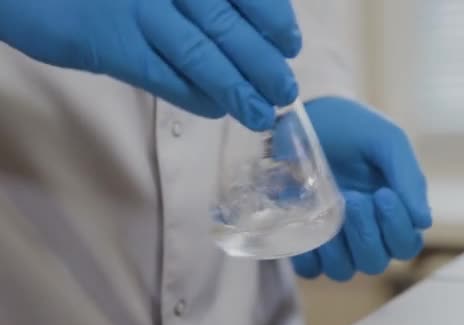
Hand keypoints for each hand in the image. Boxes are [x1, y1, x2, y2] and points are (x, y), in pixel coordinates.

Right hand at [0, 0, 299, 130]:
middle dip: (262, 62)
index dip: (272, 18)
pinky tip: (216, 110)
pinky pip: (164, 75)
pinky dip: (194, 95)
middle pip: (229, 25)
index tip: (290, 42)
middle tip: (285, 89)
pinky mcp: (110, 42)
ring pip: (202, 53)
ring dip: (237, 87)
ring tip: (262, 112)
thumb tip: (232, 23)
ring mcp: (139, 8)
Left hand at [291, 97, 431, 280]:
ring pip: (344, 271)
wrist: (305, 116)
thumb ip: (408, 177)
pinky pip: (309, 269)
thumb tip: (423, 221)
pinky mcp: (304, 240)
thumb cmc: (350, 126)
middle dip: (367, 234)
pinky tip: (308, 225)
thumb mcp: (385, 141)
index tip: (382, 194)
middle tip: (354, 199)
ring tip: (331, 211)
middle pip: (376, 262)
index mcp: (392, 212)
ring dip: (339, 248)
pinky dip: (310, 256)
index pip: (405, 244)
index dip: (397, 227)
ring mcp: (333, 238)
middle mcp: (365, 231)